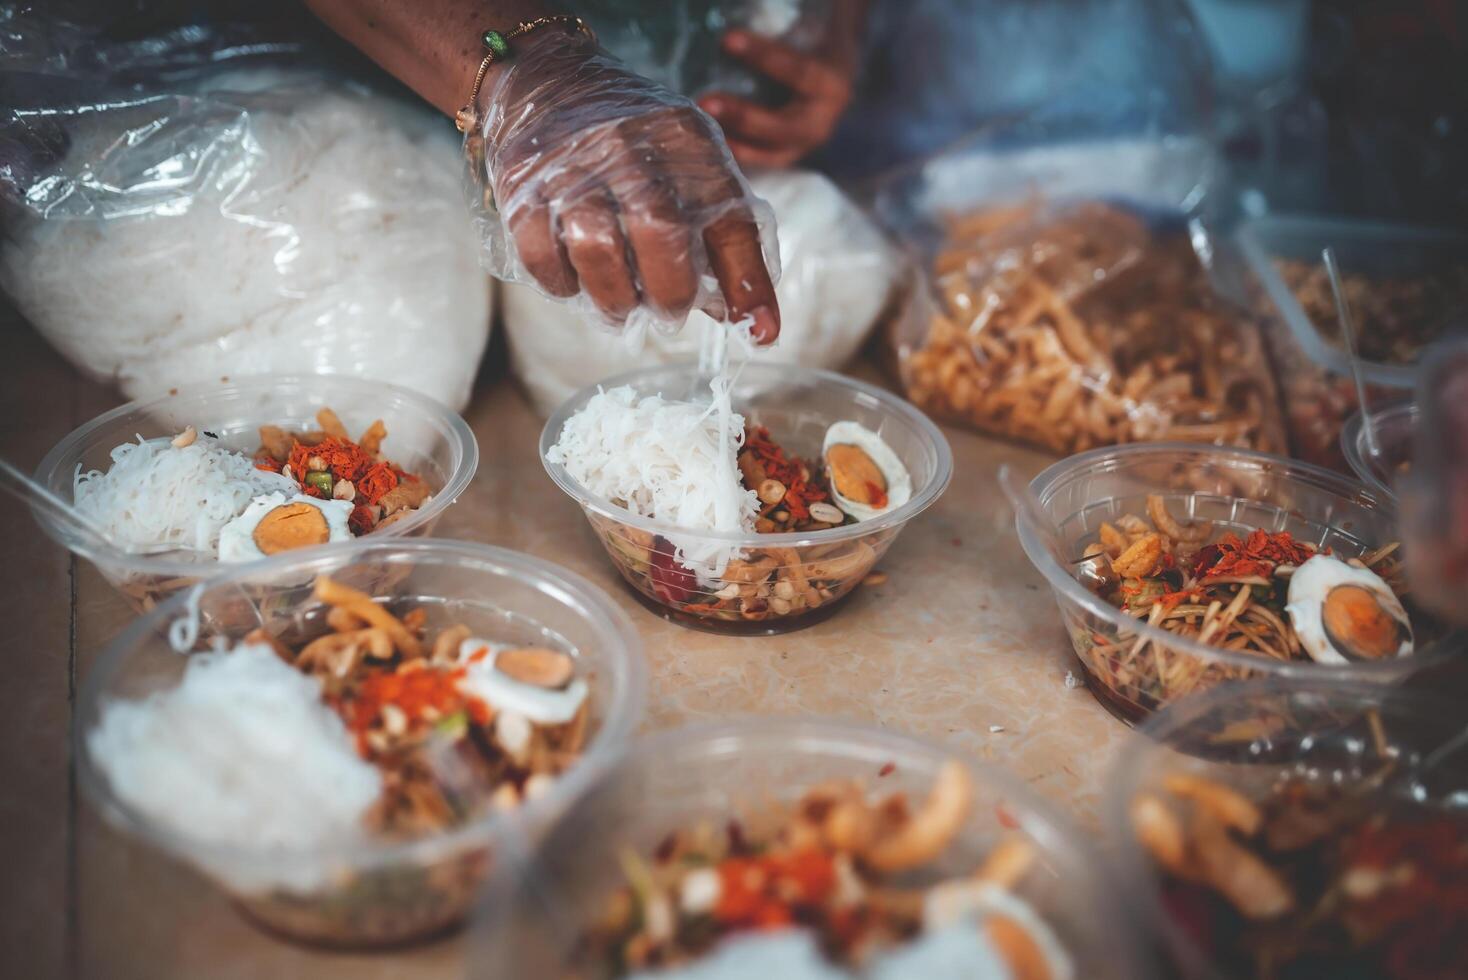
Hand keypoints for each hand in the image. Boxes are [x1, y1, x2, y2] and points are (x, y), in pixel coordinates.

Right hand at [477, 28, 779, 339]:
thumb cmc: (635, 144)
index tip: (760, 332)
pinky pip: (541, 252)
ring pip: (596, 247)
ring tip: (620, 311)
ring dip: (614, 298)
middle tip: (667, 313)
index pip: (731, 220)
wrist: (550, 82)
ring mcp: (574, 164)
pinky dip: (562, 284)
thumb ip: (718, 234)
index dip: (747, 281)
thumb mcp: (690, 165)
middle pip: (661, 233)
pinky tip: (575, 282)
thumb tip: (745, 317)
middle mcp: (634, 149)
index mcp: (690, 146)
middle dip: (670, 292)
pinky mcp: (525, 183)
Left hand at [697, 23, 860, 168]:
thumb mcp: (808, 30)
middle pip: (784, 125)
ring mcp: (807, 142)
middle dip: (743, 115)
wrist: (831, 77)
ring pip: (772, 150)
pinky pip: (762, 160)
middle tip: (704, 102)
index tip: (727, 40)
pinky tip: (708, 144)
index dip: (764, 56)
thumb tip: (750, 5)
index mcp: (832, 82)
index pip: (799, 70)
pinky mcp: (789, 153)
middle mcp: (824, 119)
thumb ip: (786, 17)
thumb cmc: (813, 43)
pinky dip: (736, 153)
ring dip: (734, 139)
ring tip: (699, 128)